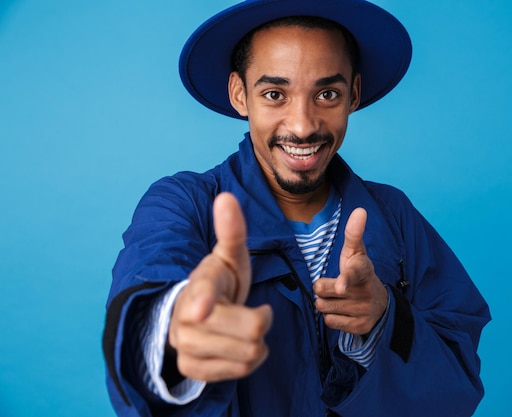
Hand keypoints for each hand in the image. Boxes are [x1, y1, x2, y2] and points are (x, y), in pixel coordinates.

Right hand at [168, 193, 272, 382]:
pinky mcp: (192, 369)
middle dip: (262, 321)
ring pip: (248, 354)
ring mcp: (186, 346)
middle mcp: (186, 318)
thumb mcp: (230, 256)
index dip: (203, 302)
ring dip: (258, 341)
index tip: (202, 310)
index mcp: (199, 285)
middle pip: (250, 330)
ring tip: (246, 327)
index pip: (201, 293)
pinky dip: (250, 360)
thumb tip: (226, 197)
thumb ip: (232, 230)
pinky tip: (240, 346)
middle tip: (254, 312)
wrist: (197, 314)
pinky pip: (240, 371)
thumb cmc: (221, 282)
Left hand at [313, 208, 387, 335]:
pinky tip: (343, 311)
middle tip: (336, 286)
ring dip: (326, 303)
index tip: (342, 286)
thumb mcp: (356, 253)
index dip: (345, 280)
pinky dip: (332, 318)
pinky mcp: (359, 327)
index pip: (352, 273)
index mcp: (362, 270)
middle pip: (322, 291)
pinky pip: (330, 323)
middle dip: (323, 288)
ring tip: (340, 299)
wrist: (380, 304)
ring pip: (323, 307)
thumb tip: (360, 210)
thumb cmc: (359, 272)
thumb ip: (354, 233)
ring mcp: (363, 311)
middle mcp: (364, 291)